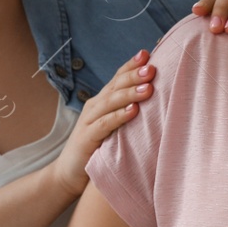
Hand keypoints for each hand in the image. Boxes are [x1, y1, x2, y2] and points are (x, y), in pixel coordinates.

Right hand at [47, 50, 155, 195]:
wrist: (69, 174)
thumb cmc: (98, 149)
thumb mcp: (115, 126)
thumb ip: (129, 112)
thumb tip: (158, 99)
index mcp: (103, 101)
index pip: (118, 77)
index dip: (132, 64)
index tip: (149, 53)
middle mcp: (95, 106)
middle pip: (116, 85)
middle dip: (134, 75)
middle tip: (153, 67)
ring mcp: (89, 121)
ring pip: (111, 102)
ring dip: (129, 93)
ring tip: (148, 87)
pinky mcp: (87, 138)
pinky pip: (105, 125)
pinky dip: (119, 117)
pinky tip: (133, 111)